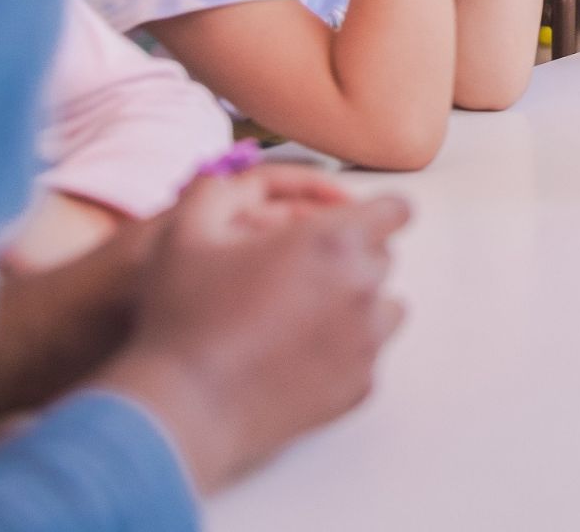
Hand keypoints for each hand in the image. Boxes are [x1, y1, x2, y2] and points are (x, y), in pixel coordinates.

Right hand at [98, 167, 407, 492]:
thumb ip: (220, 188)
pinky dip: (346, 350)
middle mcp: (363, 286)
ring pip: (385, 307)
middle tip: (303, 272)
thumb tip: (235, 171)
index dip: (374, 211)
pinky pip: (369, 354)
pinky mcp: (361, 385)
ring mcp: (367, 340)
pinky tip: (301, 354)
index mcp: (334, 240)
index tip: (350, 223)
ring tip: (305, 313)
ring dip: (357, 303)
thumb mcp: (186, 232)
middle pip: (384, 258)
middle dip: (354, 257)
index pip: (395, 209)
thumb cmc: (184, 315)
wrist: (184, 408)